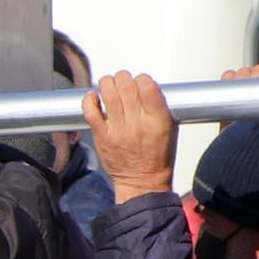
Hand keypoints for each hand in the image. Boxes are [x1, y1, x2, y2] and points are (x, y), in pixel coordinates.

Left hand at [84, 71, 179, 203]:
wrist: (142, 181)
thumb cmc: (157, 155)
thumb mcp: (169, 127)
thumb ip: (157, 105)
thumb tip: (142, 85)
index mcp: (157, 119)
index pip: (147, 85)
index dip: (142, 78)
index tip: (140, 81)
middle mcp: (137, 122)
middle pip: (126, 86)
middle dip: (123, 77)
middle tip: (123, 80)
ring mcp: (117, 129)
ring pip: (108, 93)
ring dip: (107, 83)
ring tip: (109, 84)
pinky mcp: (101, 136)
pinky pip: (91, 111)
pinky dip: (90, 99)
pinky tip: (94, 97)